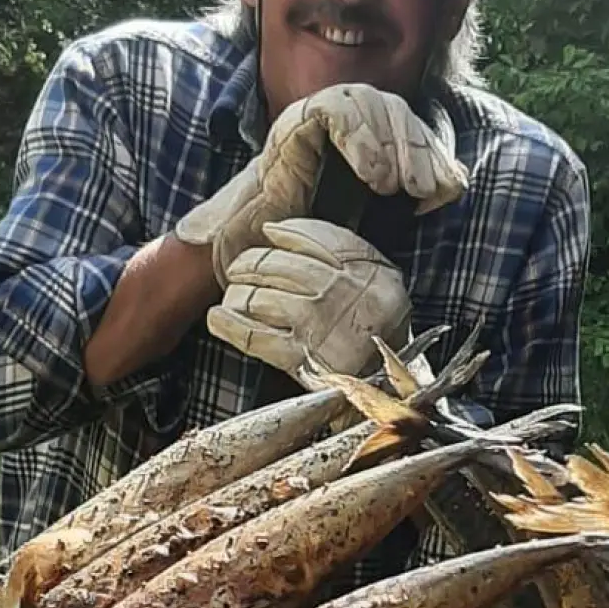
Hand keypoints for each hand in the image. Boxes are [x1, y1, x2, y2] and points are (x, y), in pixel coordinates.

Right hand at [173, 83, 466, 286]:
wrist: (258, 249)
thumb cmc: (315, 232)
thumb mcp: (378, 212)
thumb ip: (412, 191)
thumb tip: (455, 180)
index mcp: (365, 132)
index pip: (409, 123)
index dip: (433, 152)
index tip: (444, 190)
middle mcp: (342, 117)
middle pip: (394, 107)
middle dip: (417, 148)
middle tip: (423, 189)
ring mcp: (317, 114)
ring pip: (369, 100)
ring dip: (392, 142)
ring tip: (396, 185)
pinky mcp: (294, 122)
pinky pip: (334, 109)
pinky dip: (360, 137)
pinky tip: (372, 174)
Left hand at [205, 218, 410, 381]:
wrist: (390, 375)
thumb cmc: (378, 321)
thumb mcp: (377, 273)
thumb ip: (338, 247)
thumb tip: (275, 231)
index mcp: (357, 267)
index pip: (308, 237)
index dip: (282, 234)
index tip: (268, 235)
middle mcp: (335, 290)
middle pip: (273, 266)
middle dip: (248, 264)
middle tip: (239, 268)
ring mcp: (313, 322)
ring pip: (258, 296)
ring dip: (238, 293)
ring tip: (235, 294)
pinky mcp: (297, 355)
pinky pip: (251, 334)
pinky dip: (228, 324)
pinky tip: (219, 317)